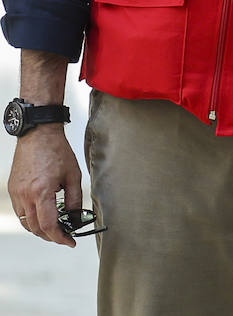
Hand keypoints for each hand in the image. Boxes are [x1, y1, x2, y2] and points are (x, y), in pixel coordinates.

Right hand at [8, 125, 81, 247]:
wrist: (38, 135)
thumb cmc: (57, 151)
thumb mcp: (73, 175)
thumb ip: (74, 199)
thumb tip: (75, 217)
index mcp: (42, 192)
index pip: (49, 225)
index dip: (60, 237)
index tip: (70, 241)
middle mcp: (26, 195)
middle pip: (35, 228)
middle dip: (51, 236)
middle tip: (65, 236)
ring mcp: (16, 193)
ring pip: (25, 222)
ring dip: (40, 229)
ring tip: (56, 227)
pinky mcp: (13, 190)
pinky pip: (20, 211)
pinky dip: (31, 218)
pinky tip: (43, 215)